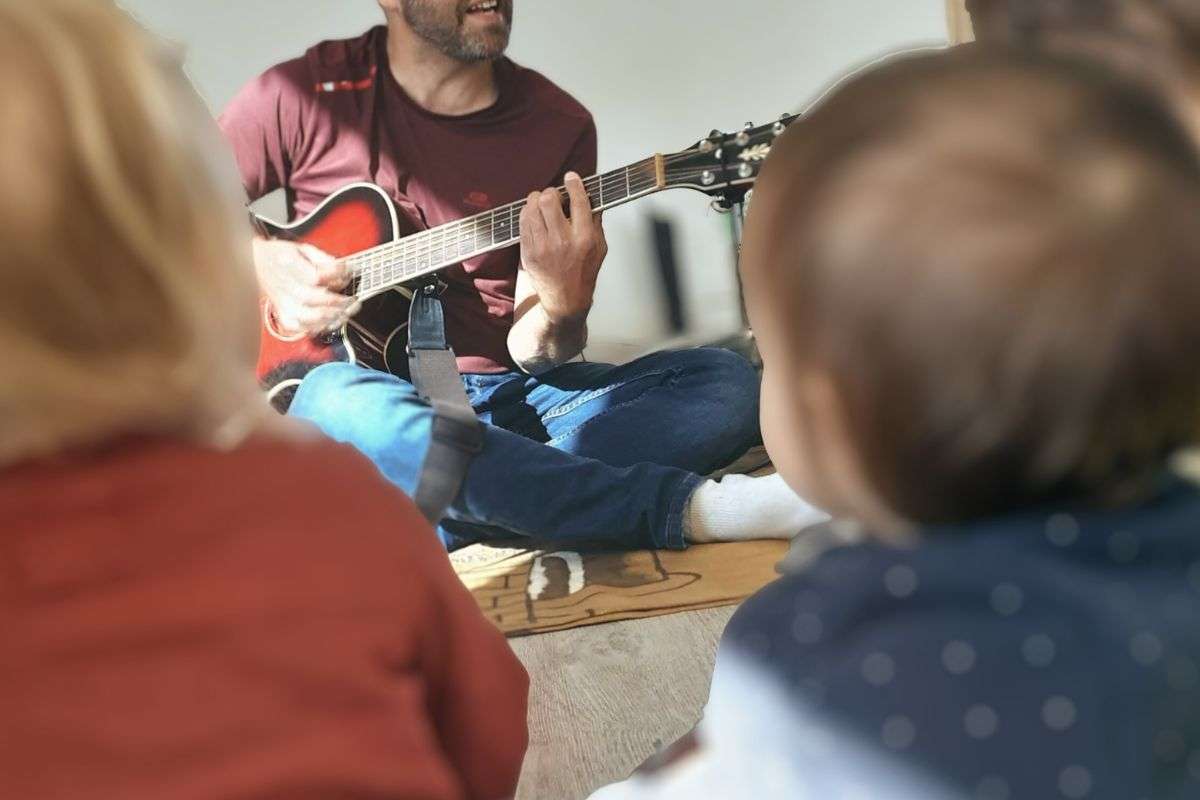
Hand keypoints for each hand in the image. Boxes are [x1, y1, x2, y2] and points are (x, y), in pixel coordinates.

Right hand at [252, 238, 357, 334]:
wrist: (255, 263)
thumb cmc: (280, 256)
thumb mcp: (302, 248)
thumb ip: (324, 258)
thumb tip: (343, 269)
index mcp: (289, 265)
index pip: (316, 277)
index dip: (335, 277)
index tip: (347, 274)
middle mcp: (285, 286)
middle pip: (316, 299)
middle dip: (339, 301)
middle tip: (352, 300)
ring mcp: (283, 303)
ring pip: (310, 317)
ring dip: (333, 317)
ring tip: (345, 312)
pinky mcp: (283, 315)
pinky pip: (301, 328)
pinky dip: (319, 327)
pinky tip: (330, 322)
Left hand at [519, 172, 607, 321]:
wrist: (565, 300)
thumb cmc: (583, 273)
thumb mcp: (600, 248)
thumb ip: (596, 222)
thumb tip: (592, 198)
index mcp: (584, 238)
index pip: (579, 201)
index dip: (574, 184)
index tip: (571, 178)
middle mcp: (563, 241)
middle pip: (549, 200)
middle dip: (551, 192)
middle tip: (554, 196)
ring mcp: (543, 247)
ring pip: (532, 208)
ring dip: (536, 200)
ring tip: (541, 204)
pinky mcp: (528, 252)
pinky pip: (523, 222)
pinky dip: (527, 214)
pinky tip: (534, 216)